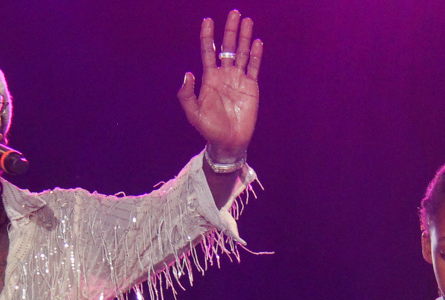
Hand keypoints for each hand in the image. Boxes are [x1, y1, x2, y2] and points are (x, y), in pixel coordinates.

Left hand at [177, 10, 262, 159]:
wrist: (229, 142)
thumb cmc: (209, 129)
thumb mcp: (194, 113)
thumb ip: (188, 95)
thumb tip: (187, 74)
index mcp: (210, 78)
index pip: (208, 51)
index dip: (207, 36)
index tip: (207, 21)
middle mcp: (224, 75)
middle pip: (227, 47)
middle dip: (230, 30)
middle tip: (234, 13)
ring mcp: (238, 80)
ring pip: (241, 53)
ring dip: (244, 38)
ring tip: (247, 21)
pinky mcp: (251, 87)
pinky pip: (253, 68)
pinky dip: (255, 55)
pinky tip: (257, 43)